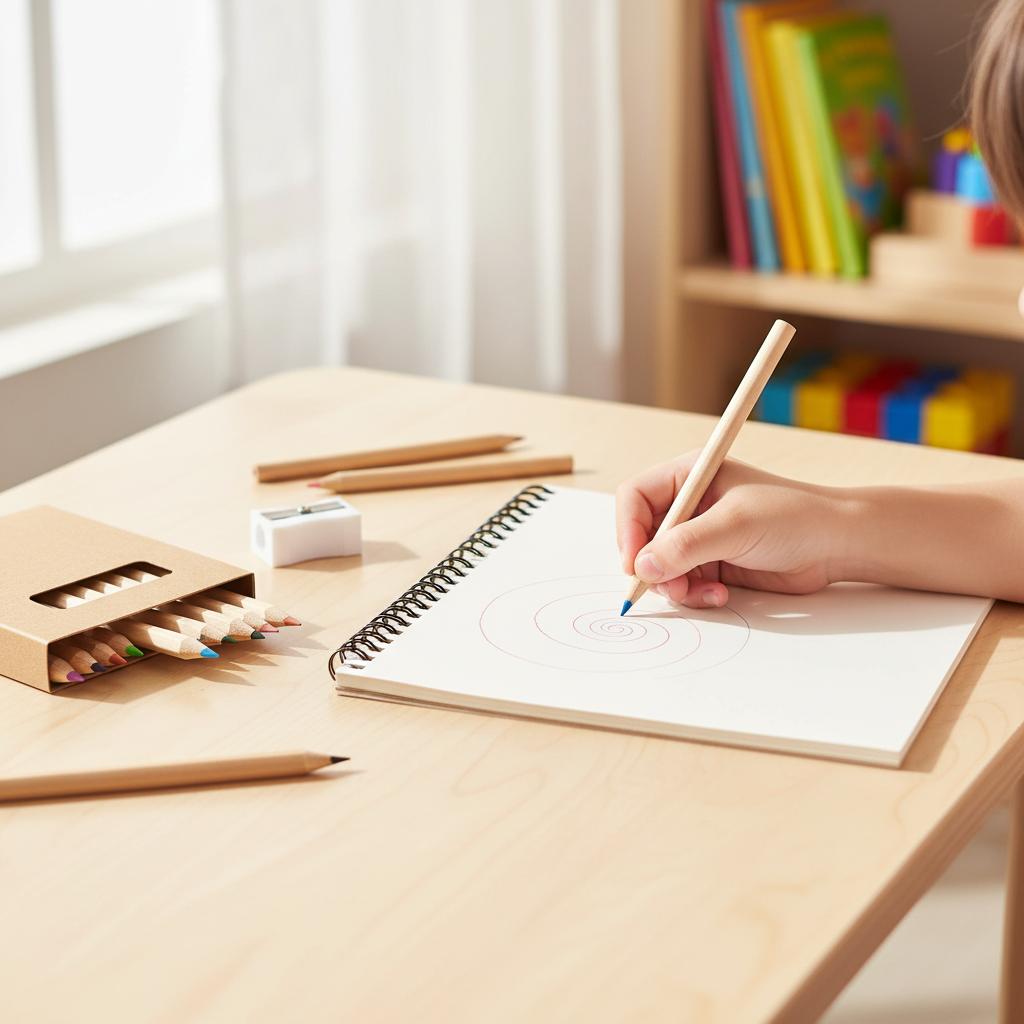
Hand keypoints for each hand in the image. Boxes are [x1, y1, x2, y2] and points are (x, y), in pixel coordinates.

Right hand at [616, 453, 848, 608]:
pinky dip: (694, 594)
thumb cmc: (795, 517)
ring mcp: (700, 536)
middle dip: (652, 565)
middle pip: (641, 537)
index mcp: (690, 476)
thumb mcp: (735, 525)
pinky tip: (720, 595)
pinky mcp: (712, 563)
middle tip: (670, 585)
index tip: (634, 562)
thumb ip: (686, 545)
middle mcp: (689, 505)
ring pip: (660, 566)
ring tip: (703, 592)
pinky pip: (683, 583)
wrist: (837, 545)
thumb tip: (643, 565)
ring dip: (675, 585)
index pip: (635, 498)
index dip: (628, 530)